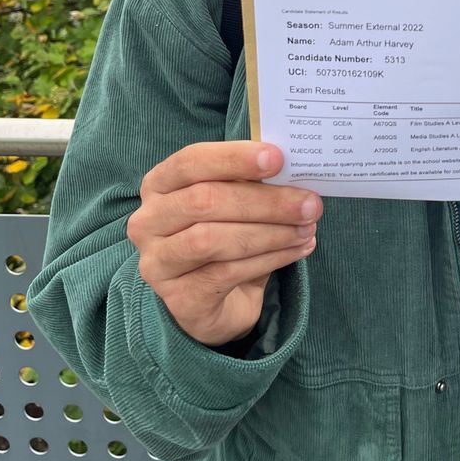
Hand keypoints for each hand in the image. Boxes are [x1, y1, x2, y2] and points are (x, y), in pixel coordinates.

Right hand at [127, 142, 320, 346]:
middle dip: (265, 201)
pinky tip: (298, 250)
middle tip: (310, 203)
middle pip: (205, 201)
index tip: (277, 159)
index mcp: (160, 185)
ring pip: (212, 239)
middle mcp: (148, 221)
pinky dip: (270, 259)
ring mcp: (157, 263)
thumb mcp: (235, 202)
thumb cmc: (226, 235)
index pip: (190, 162)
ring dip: (270, 232)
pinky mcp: (178, 298)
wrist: (216, 302)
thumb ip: (252, 182)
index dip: (233, 158)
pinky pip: (226, 273)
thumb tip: (294, 169)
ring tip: (307, 229)